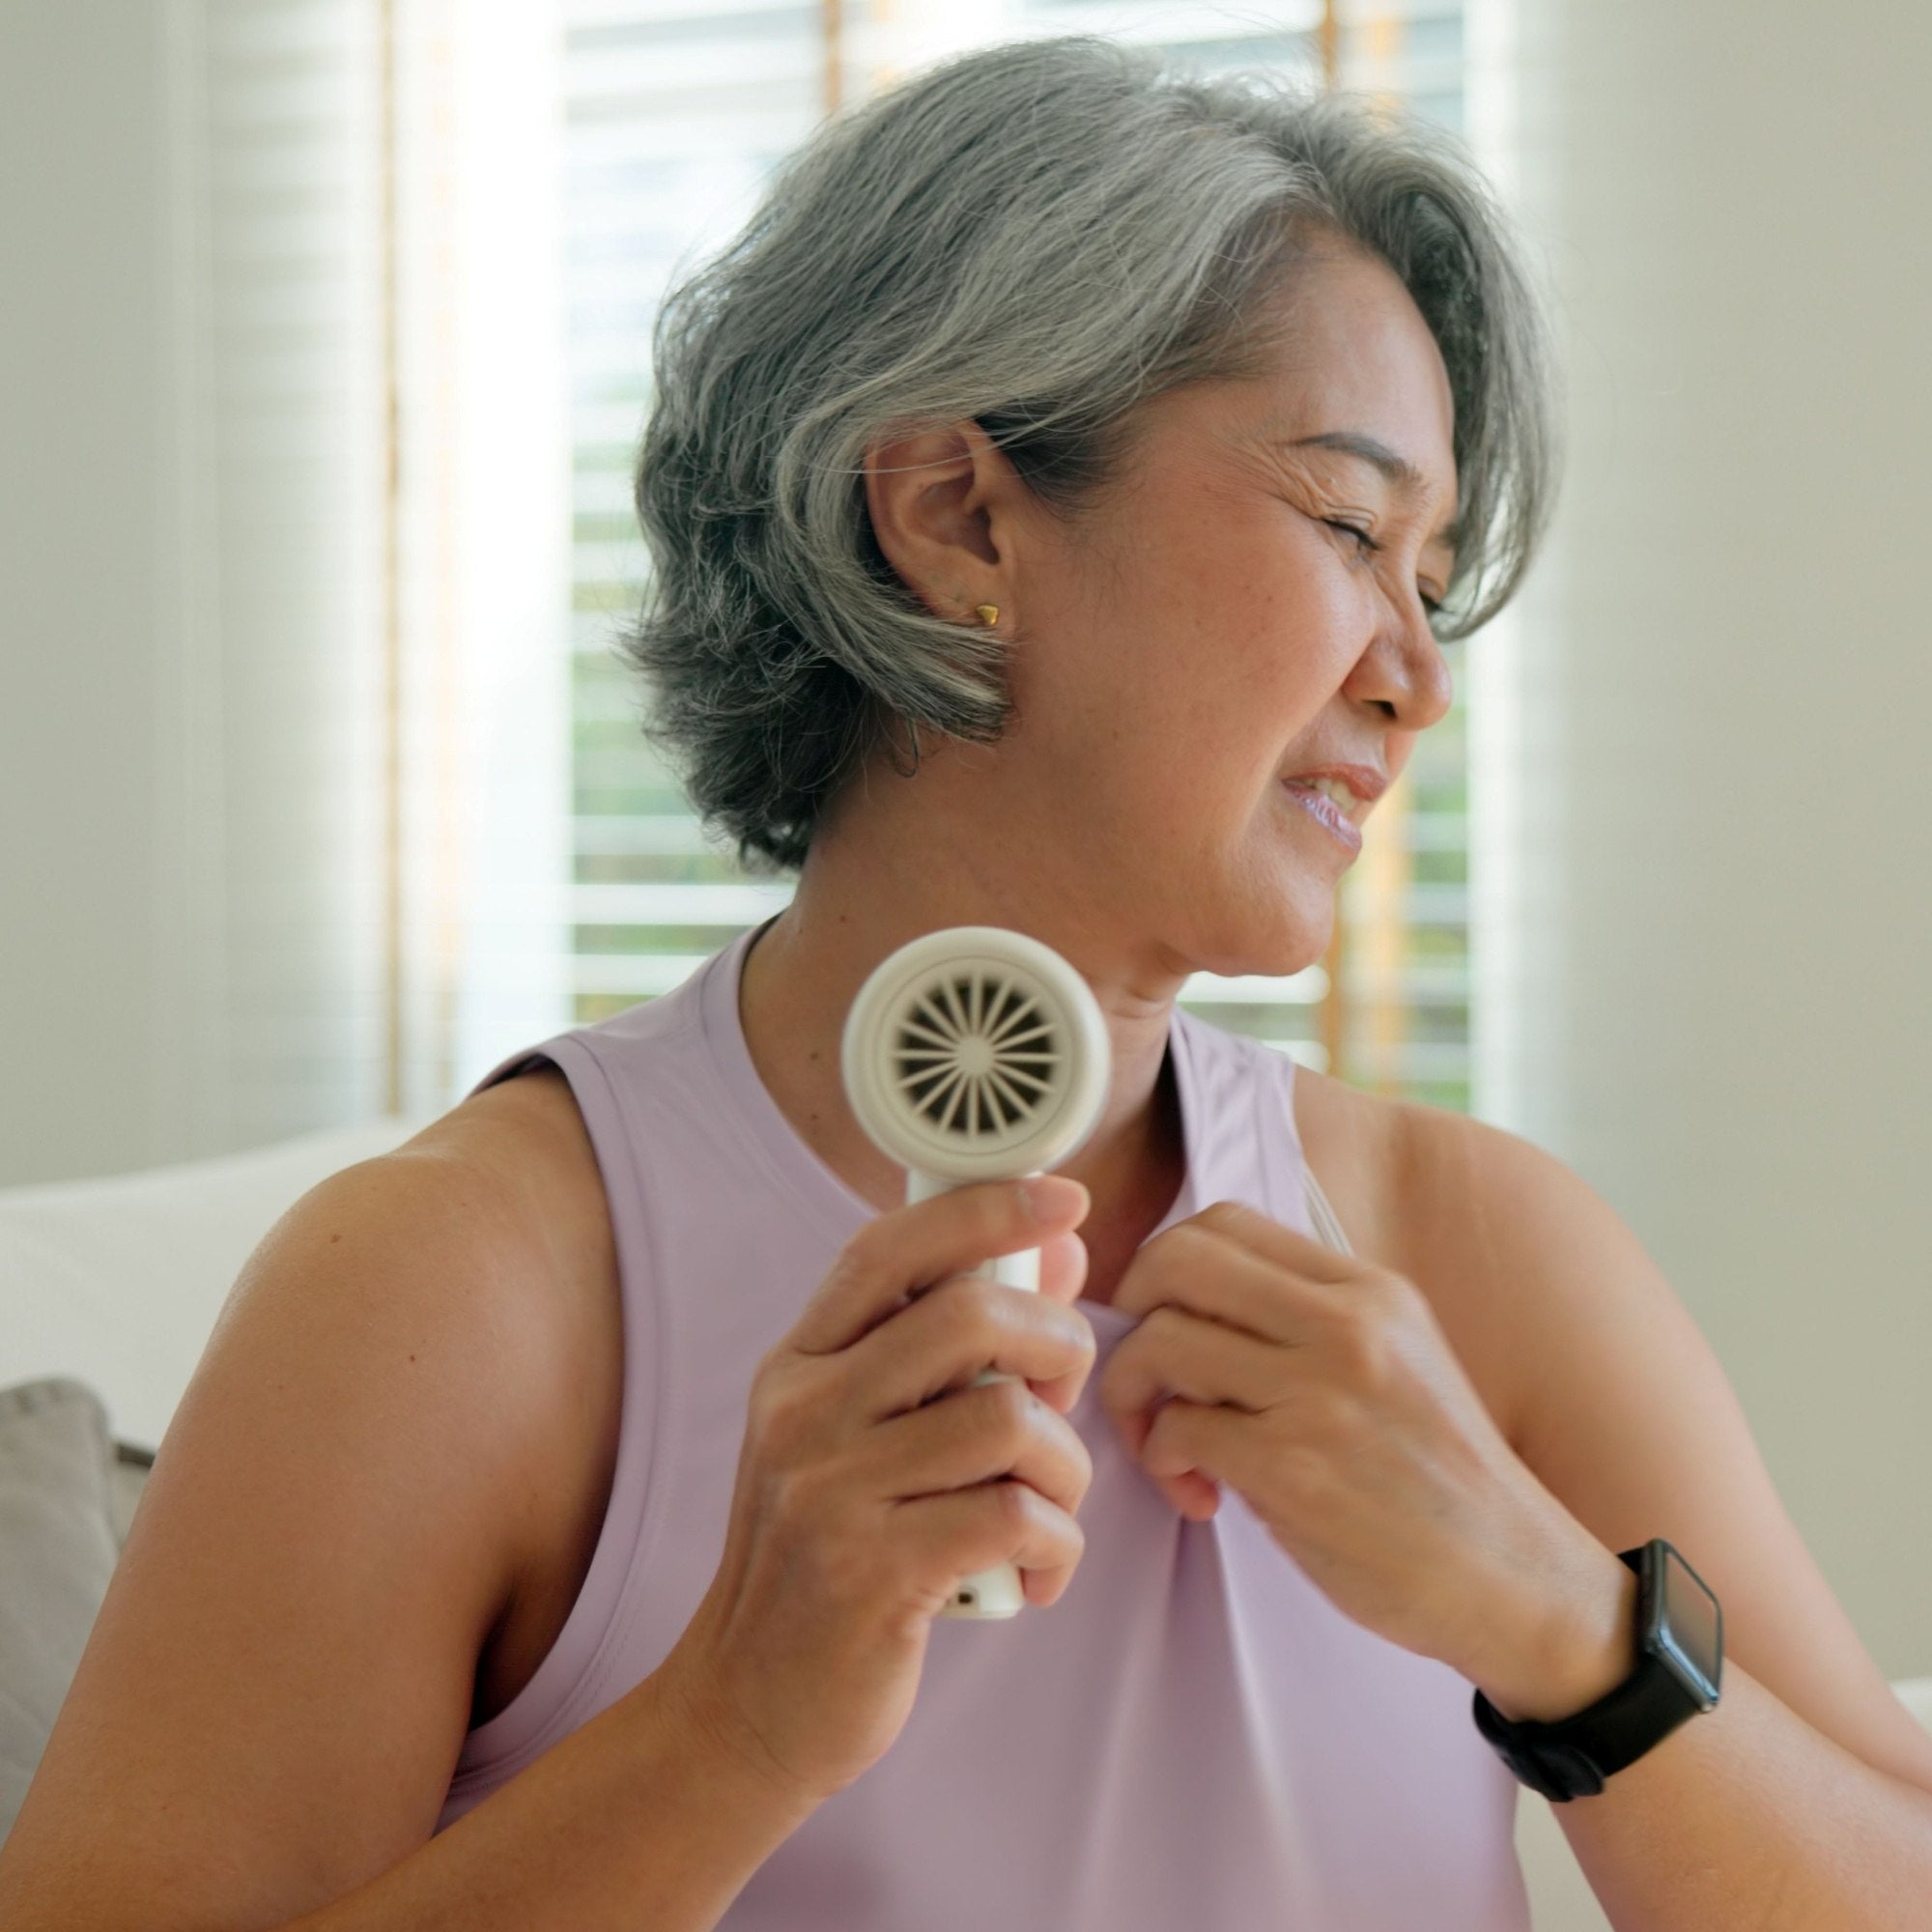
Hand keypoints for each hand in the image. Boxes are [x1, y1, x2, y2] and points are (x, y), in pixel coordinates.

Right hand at [660, 1175, 1097, 1806]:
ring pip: (1009, 1421)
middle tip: (1063, 1399)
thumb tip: (1055, 1251)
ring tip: (1046, 1509)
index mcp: (799, 1364)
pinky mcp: (872, 1573)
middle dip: (1057, 1345)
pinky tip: (1035, 1574)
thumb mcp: (864, 1436)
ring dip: (1064, 1468)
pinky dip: (1057, 1545)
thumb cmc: (829, 1555)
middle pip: (971, 1315)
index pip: (891, 1248)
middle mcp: (803, 1412)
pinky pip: (1016, 1517)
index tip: (1062, 1196)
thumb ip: (949, 1346)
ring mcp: (831, 1491)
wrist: (749, 1704)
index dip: (985, 1206)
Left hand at [1096, 1199, 1597, 1684]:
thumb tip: (1195, 1303)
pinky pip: (1176, 1429)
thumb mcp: (1398, 1359)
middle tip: (1145, 1371)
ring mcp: (1318, 1394)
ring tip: (1166, 1447)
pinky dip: (1161, 1460)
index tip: (1163, 1318)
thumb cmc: (1440, 1480)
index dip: (1165, 1265)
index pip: (1224, 1221)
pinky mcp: (1293, 1469)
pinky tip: (1199, 1493)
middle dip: (1130, 1308)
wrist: (1515, 1579)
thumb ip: (1311, 1319)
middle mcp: (1346, 1325)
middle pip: (1176, 1259)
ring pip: (1161, 1341)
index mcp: (1368, 1290)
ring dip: (1135, 1396)